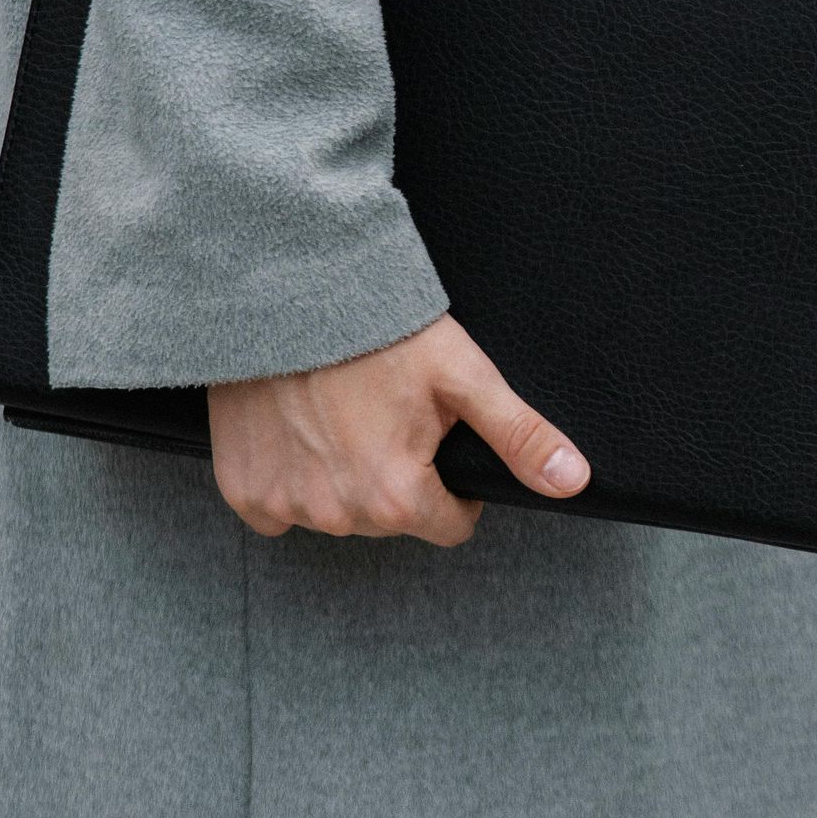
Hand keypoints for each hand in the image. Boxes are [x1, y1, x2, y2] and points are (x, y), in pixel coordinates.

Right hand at [208, 314, 589, 543]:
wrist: (286, 292)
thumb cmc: (380, 329)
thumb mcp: (463, 376)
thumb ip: (519, 437)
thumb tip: (573, 482)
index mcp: (398, 498)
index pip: (449, 525)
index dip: (453, 485)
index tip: (436, 438)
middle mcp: (339, 515)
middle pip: (391, 520)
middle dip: (397, 477)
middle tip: (386, 412)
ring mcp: (286, 505)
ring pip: (337, 513)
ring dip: (343, 477)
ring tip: (341, 412)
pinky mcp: (243, 489)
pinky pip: (279, 506)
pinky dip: (292, 476)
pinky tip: (299, 427)